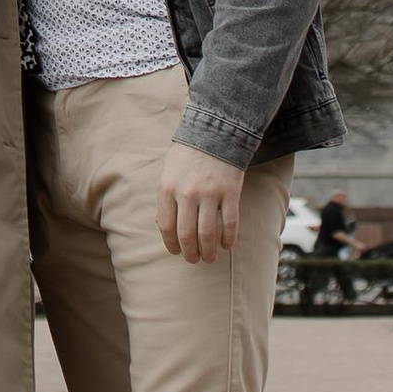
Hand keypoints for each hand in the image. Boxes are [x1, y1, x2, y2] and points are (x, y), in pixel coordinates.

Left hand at [158, 144, 244, 264]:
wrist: (215, 132)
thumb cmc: (188, 154)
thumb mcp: (168, 171)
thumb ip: (165, 198)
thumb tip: (162, 225)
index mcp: (167, 188)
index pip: (166, 226)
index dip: (171, 244)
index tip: (176, 252)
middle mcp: (187, 193)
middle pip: (187, 234)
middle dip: (190, 253)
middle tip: (194, 259)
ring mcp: (210, 193)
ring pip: (208, 234)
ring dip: (208, 251)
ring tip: (209, 258)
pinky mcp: (230, 192)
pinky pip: (231, 223)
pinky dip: (229, 239)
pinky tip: (227, 246)